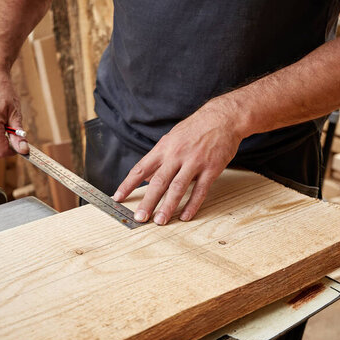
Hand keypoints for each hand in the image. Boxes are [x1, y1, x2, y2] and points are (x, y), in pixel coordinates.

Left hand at [113, 102, 242, 224]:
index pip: (140, 168)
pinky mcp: (211, 169)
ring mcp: (194, 162)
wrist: (222, 118)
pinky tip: (185, 216)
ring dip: (168, 206)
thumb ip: (158, 158)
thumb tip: (144, 177)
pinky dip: (192, 205)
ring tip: (160, 221)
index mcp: (164, 148)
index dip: (128, 185)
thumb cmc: (196, 128)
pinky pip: (200, 191)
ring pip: (178, 188)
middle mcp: (176, 155)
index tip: (118, 198)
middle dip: (147, 201)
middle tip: (140, 217)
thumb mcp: (172, 138)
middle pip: (158, 182)